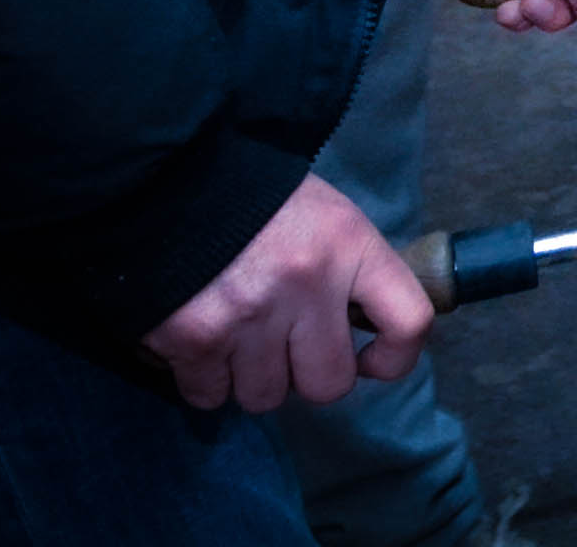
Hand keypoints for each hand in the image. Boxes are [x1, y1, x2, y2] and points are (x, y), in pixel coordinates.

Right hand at [140, 175, 428, 412]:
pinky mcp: (195, 340)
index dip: (395, 357)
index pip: (409, 321)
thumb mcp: (325, 216)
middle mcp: (307, 284)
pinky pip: (211, 396)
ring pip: (266, 396)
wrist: (168, 179)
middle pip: (329, 384)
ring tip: (238, 337)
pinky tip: (201, 344)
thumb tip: (363, 333)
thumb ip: (350, 272)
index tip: (370, 359)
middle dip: (307, 374)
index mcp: (350, 245)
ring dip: (251, 378)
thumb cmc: (256, 201)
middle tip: (286, 345)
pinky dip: (206, 381)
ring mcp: (250, 316)